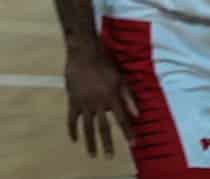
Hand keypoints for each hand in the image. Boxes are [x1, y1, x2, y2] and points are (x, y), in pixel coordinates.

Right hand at [65, 36, 136, 157]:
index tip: (133, 144)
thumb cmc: (105, 63)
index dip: (128, 132)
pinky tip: (74, 139)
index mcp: (111, 98)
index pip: (122, 120)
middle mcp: (98, 103)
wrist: (83, 52)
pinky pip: (72, 118)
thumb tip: (137, 116)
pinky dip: (72, 129)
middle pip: (103, 127)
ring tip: (92, 154)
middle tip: (109, 157)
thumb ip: (129, 98)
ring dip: (90, 141)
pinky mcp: (73, 99)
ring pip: (87, 126)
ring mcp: (84, 102)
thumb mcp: (121, 79)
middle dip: (107, 143)